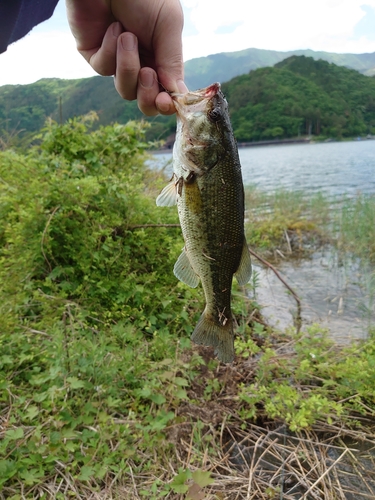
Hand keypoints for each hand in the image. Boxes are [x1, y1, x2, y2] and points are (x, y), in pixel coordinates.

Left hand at [65, 0, 186, 115]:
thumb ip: (172, 60)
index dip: (167, 104)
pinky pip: (103, 68)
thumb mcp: (168, 24)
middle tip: (148, 74)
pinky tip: (113, 28)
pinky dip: (110, 50)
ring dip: (128, 66)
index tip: (168, 103)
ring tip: (128, 37)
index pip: (167, 93)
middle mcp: (141, 64)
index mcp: (162, 59)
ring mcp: (116, 62)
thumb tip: (177, 95)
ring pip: (124, 89)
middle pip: (145, 102)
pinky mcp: (94, 54)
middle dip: (147, 95)